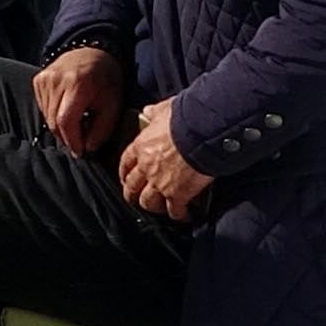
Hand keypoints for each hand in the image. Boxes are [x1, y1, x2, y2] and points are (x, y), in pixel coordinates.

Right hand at [33, 46, 128, 154]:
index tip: (81, 152)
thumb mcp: (112, 104)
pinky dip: (54, 116)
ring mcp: (43, 79)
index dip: (72, 140)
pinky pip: (43, 109)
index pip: (65, 121)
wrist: (92, 51)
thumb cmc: (106, 79)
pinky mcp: (37, 81)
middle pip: (54, 122)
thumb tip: (87, 148)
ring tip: (77, 123)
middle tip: (82, 140)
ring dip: (61, 127)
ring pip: (47, 118)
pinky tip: (67, 110)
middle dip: (68, 137)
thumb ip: (102, 129)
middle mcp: (56, 80)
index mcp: (77, 84)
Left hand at [118, 99, 213, 221]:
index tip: (126, 177)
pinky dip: (179, 215)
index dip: (124, 172)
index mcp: (141, 146)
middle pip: (132, 187)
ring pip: (148, 203)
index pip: (126, 162)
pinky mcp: (177, 194)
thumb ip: (155, 112)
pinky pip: (175, 211)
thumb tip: (149, 111)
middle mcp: (146, 167)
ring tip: (159, 209)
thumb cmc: (185, 119)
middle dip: (133, 194)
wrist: (201, 132)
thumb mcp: (165, 109)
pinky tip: (185, 215)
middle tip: (136, 198)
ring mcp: (160, 183)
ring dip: (153, 207)